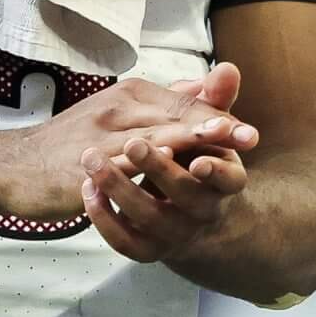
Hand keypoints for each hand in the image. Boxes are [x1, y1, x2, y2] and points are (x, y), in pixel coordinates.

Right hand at [0, 66, 257, 221]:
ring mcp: (99, 136)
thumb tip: (208, 84)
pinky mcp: (82, 164)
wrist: (14, 168)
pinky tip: (161, 169)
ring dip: (185, 138)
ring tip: (216, 142)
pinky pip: (116, 163)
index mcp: (131, 96)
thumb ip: (167, 102)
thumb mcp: (122, 115)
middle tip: (247, 137)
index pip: (183, 105)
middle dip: (212, 127)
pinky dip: (141, 163)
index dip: (218, 118)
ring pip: (149, 136)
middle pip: (172, 117)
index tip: (250, 134)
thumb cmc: (72, 143)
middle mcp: (117, 109)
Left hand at [80, 62, 253, 262]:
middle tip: (131, 144)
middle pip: (185, 194)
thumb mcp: (206, 134)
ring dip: (120, 187)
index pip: (229, 179)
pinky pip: (123, 240)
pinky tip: (87, 192)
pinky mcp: (145, 248)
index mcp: (225, 181)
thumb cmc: (192, 162)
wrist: (182, 214)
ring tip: (91, 159)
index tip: (190, 152)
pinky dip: (104, 218)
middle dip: (158, 168)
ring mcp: (173, 232)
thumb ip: (212, 101)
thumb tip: (227, 68)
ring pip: (148, 216)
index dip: (213, 168)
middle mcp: (203, 211)